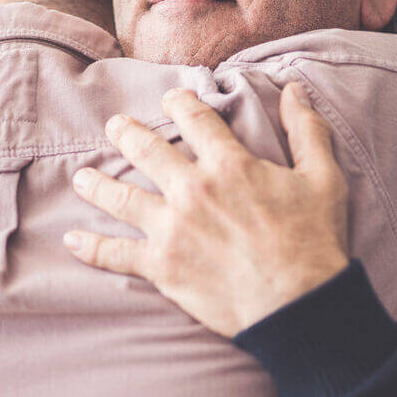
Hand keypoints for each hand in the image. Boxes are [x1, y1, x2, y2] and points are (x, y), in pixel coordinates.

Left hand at [64, 82, 349, 336]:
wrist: (298, 306)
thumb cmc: (314, 241)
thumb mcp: (323, 178)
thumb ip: (307, 130)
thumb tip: (296, 90)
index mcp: (228, 164)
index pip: (194, 118)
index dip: (180, 102)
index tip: (171, 98)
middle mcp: (192, 190)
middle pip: (146, 150)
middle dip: (126, 133)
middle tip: (115, 126)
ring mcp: (171, 228)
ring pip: (121, 197)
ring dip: (97, 184)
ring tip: (82, 177)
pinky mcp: (161, 266)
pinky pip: (116, 254)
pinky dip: (91, 247)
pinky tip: (72, 239)